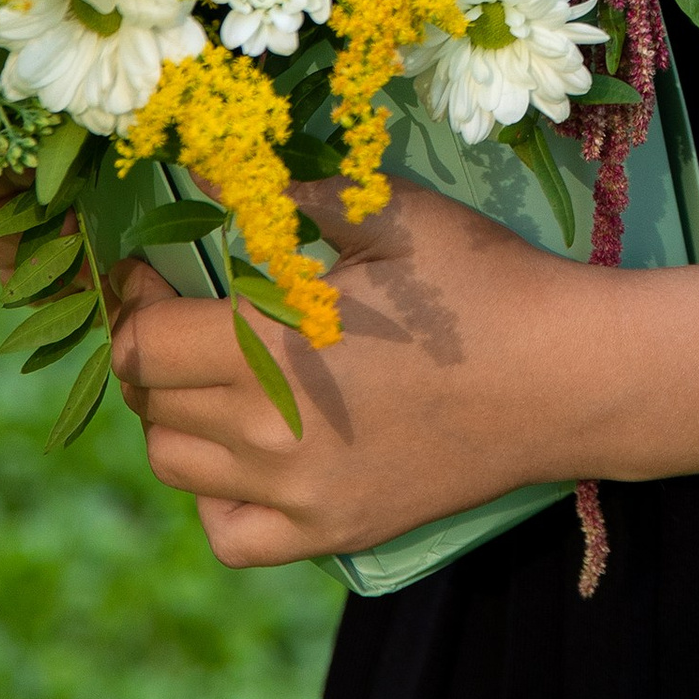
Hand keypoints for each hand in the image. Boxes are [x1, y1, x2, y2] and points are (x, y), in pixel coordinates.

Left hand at [107, 178, 588, 569]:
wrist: (566, 377)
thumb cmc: (481, 282)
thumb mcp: (387, 215)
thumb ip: (285, 196)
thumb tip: (200, 162)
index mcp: (270, 348)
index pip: (141, 344)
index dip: (132, 301)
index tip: (154, 270)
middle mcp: (268, 433)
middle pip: (150, 404)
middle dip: (147, 352)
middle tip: (181, 313)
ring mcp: (298, 493)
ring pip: (175, 467)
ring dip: (174, 418)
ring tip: (211, 377)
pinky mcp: (332, 531)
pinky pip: (228, 536)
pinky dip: (215, 501)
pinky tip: (244, 459)